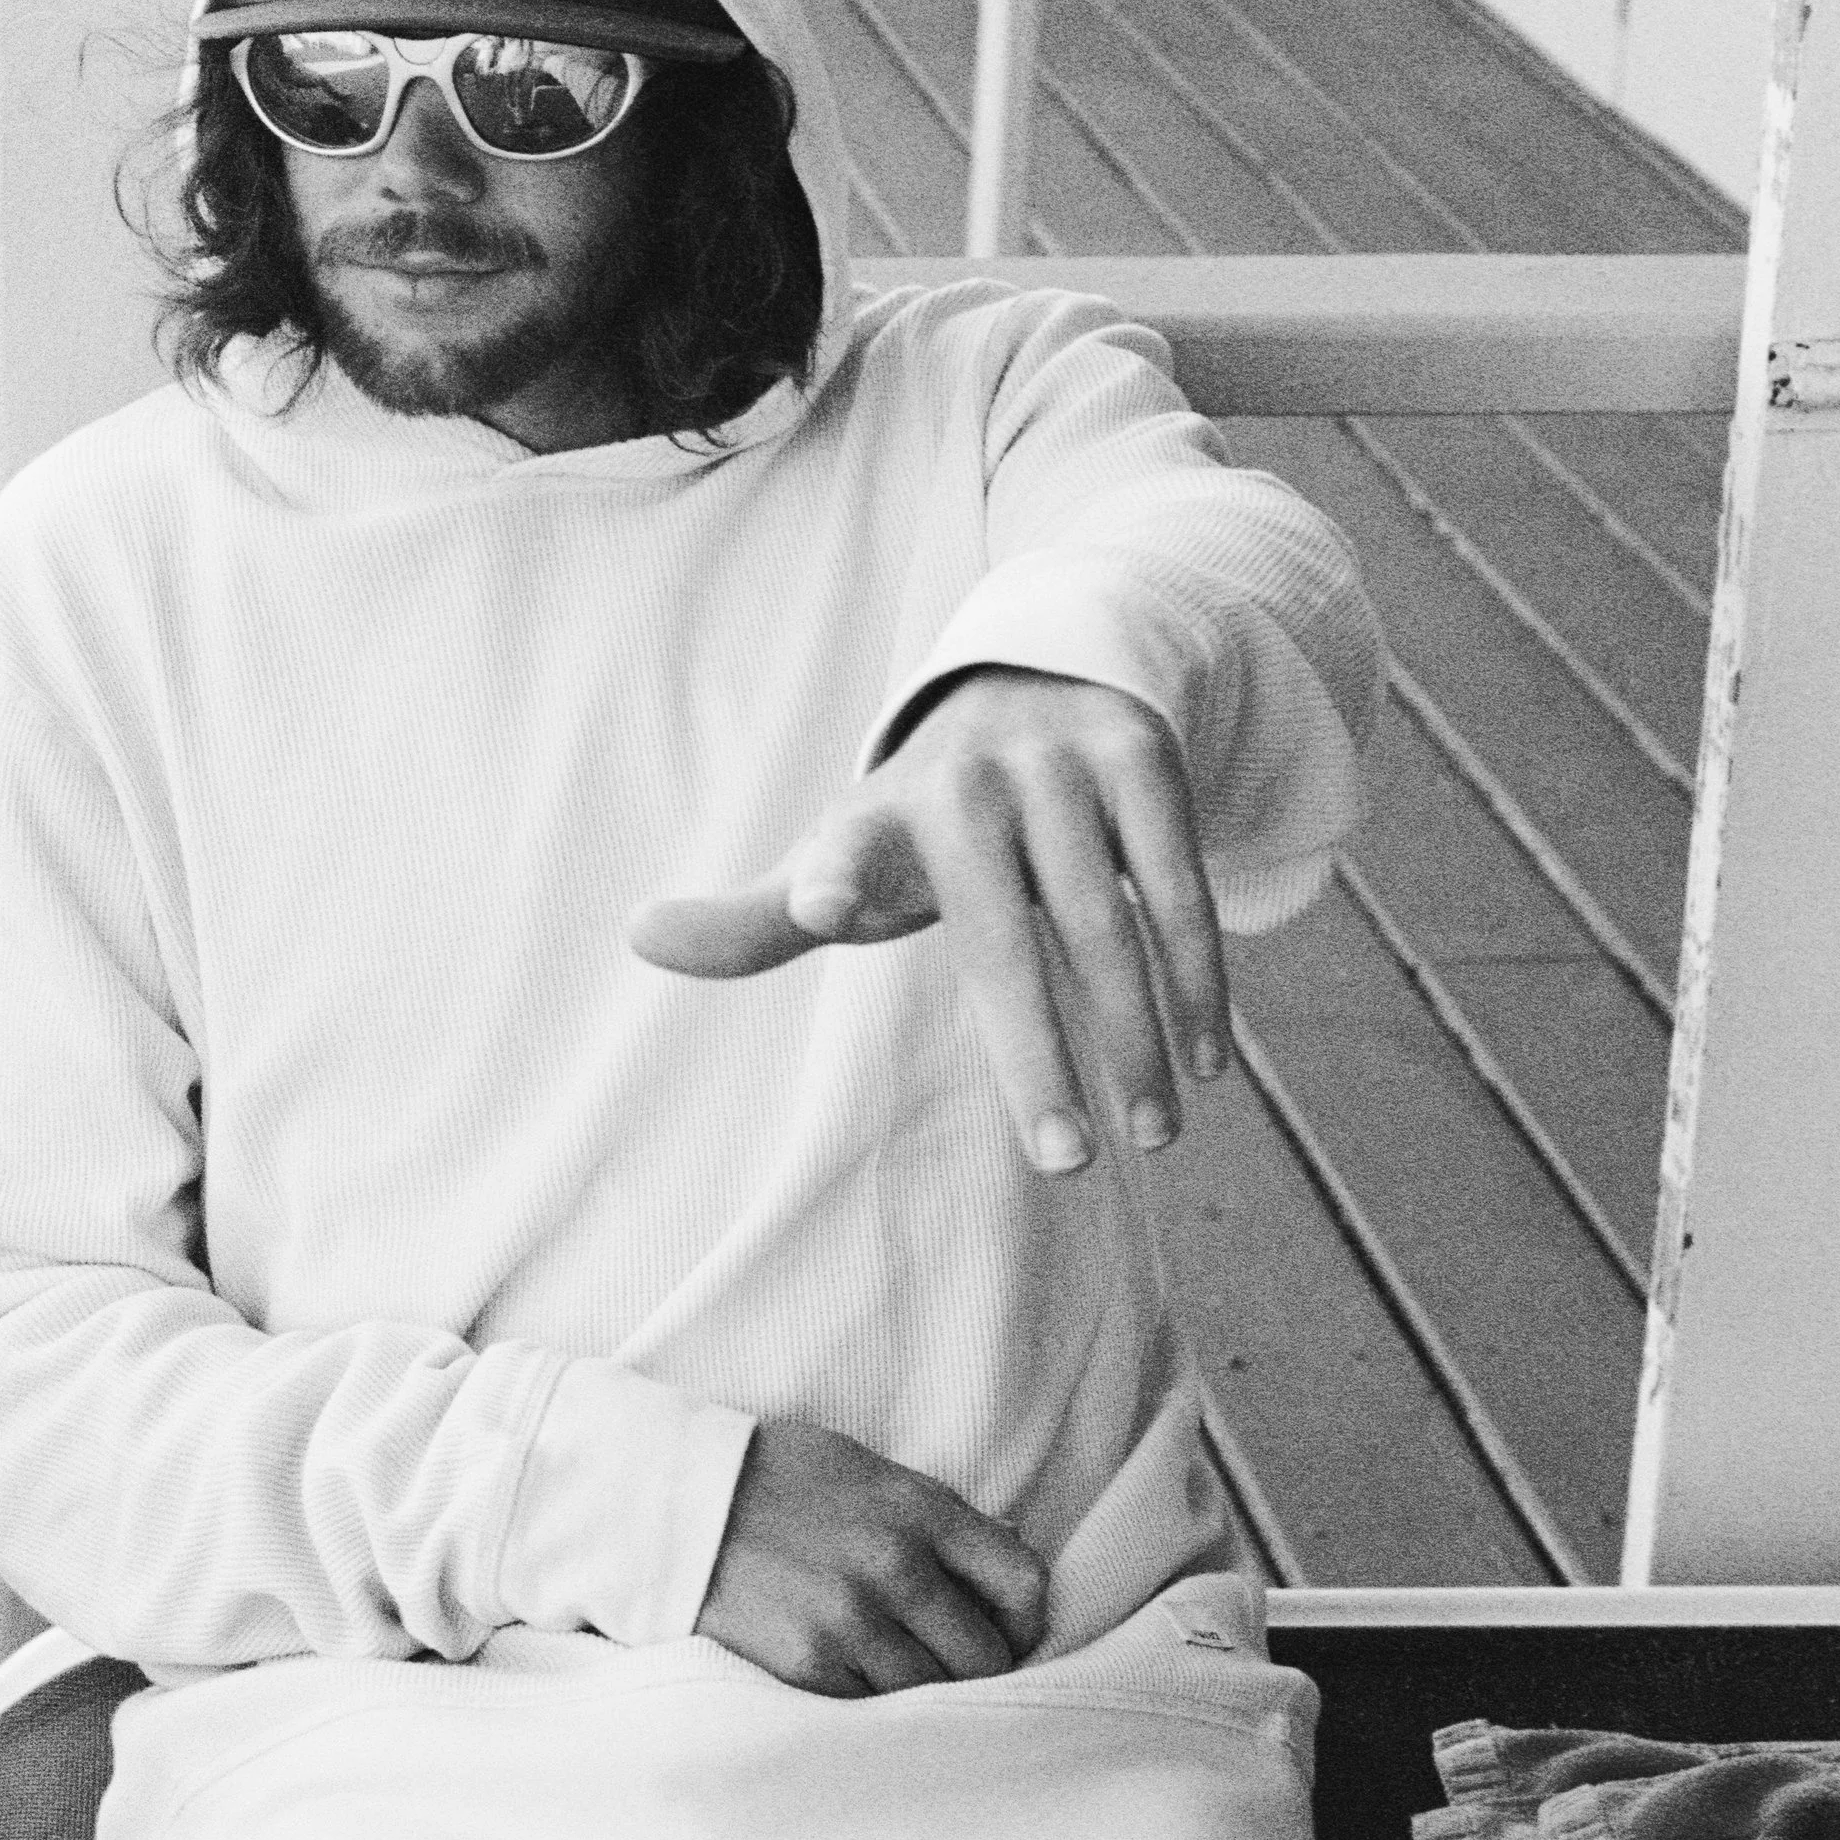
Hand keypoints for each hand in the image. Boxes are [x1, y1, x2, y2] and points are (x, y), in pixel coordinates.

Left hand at [630, 670, 1230, 1176]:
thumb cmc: (924, 814)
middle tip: (1066, 1161)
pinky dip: (1196, 975)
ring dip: (1137, 1036)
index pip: (844, 853)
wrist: (1031, 677)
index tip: (816, 907)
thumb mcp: (842, 855)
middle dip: (1039, 1056)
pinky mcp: (1140, 758)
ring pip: (1104, 924)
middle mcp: (968, 786)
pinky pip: (1175, 885)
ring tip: (1153, 1133)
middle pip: (1003, 942)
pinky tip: (1205, 1057)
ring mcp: (1059, 767)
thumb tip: (634, 935)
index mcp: (880, 822)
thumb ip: (755, 919)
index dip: (826, 879)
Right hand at [695, 1416, 1047, 1694]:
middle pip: (986, 1657)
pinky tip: (857, 1682)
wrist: (678, 1502)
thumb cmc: (777, 1478)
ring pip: (932, 1696)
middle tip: (956, 1669)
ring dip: (926, 1696)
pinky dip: (875, 1708)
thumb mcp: (869, 1472)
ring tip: (902, 1678)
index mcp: (919, 1509)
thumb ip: (938, 1517)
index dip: (1029, 1621)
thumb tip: (1009, 1551)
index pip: (1024, 1582)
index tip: (1009, 1631)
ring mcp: (851, 1620)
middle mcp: (895, 1565)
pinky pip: (874, 1713)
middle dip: (979, 1670)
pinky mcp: (809, 1666)